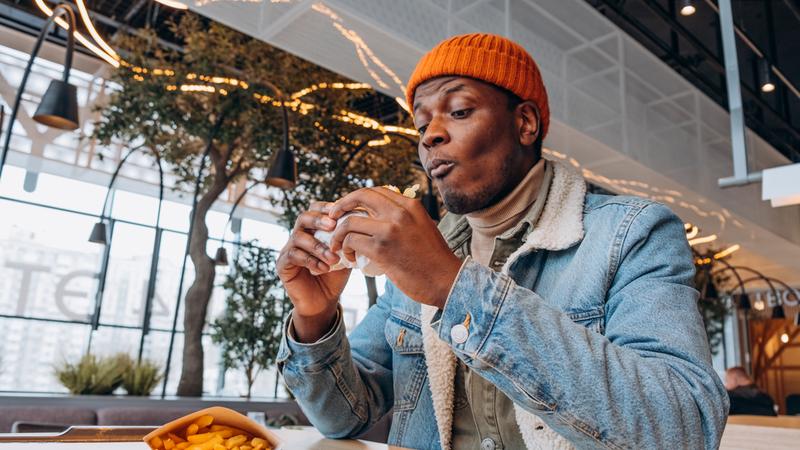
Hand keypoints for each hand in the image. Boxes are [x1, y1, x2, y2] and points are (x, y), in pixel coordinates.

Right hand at [277, 201, 350, 341]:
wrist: (322, 302)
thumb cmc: (334, 277)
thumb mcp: (345, 256)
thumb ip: (348, 240)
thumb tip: (361, 224)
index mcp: (313, 230)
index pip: (314, 210)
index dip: (325, 208)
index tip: (339, 212)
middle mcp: (298, 236)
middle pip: (303, 217)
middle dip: (319, 220)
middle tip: (333, 226)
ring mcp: (288, 249)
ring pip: (298, 237)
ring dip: (318, 246)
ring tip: (334, 258)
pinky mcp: (282, 264)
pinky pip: (294, 256)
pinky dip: (311, 261)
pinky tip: (324, 269)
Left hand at [328, 188, 462, 307]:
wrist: (446, 281)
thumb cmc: (433, 260)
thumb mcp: (422, 228)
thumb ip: (404, 219)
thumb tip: (379, 218)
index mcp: (410, 205)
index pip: (376, 191)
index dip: (357, 198)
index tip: (348, 210)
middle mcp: (400, 212)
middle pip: (360, 196)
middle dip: (341, 206)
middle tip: (332, 218)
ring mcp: (390, 229)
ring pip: (350, 221)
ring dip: (339, 235)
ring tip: (340, 247)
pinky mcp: (381, 248)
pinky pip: (351, 241)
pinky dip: (346, 249)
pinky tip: (351, 258)